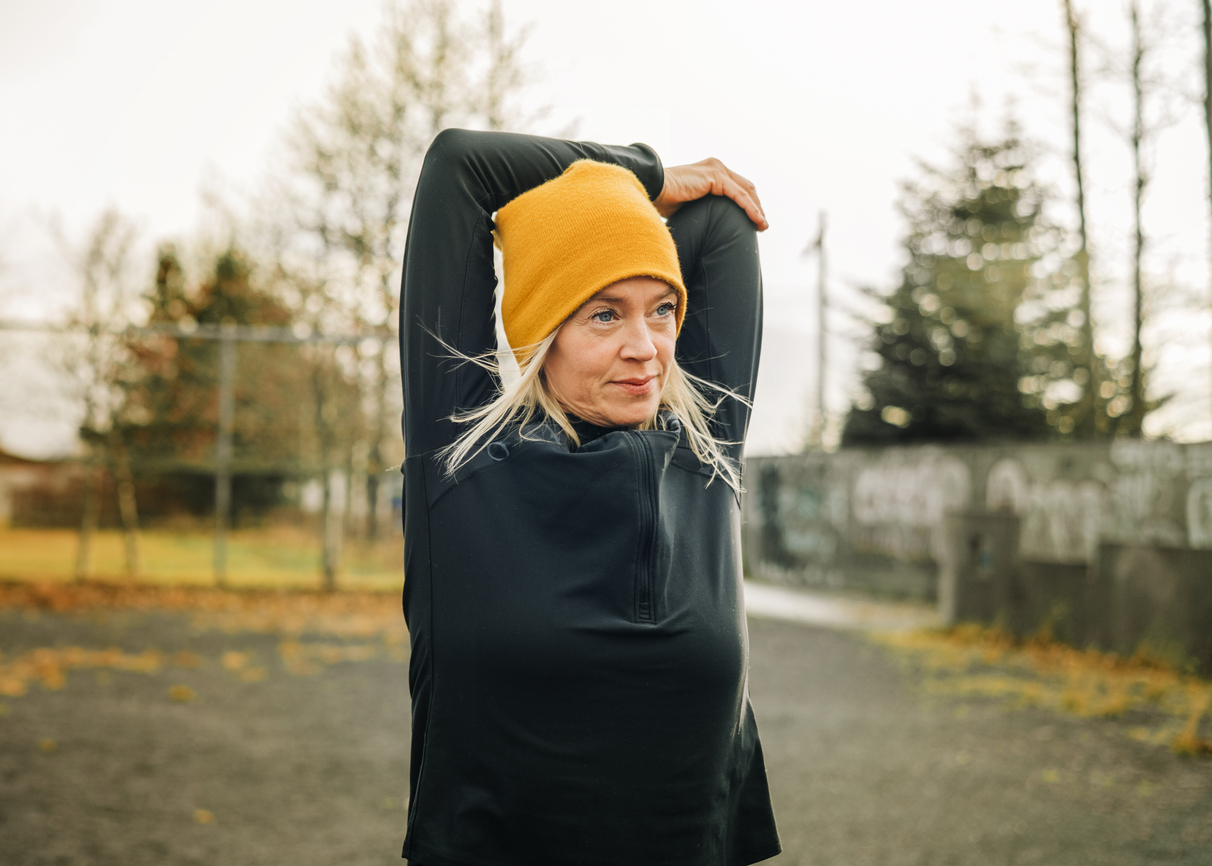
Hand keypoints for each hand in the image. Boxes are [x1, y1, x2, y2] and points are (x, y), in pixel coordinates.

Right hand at [653, 158, 767, 230]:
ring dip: (756, 209)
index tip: (752, 221)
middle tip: (761, 225)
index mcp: (710, 172)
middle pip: (746, 187)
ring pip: (745, 191)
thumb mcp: (689, 205)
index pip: (736, 187)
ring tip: (762, 226)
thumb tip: (708, 225)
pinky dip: (750, 208)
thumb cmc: (664, 199)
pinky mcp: (716, 177)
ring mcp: (717, 169)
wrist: (653, 188)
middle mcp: (716, 167)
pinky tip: (757, 220)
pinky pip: (739, 195)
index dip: (747, 203)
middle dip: (756, 206)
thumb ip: (703, 208)